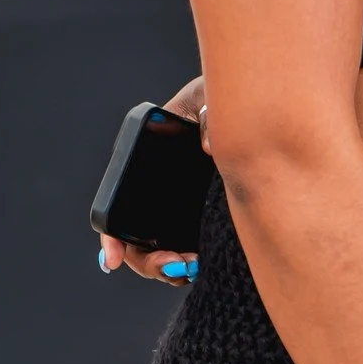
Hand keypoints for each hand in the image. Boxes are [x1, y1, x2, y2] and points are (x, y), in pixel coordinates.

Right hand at [96, 76, 206, 282]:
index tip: (113, 260)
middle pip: (136, 240)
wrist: (250, 106)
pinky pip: (189, 249)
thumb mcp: (207, 95)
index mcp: (143, 163)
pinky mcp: (203, 217)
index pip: (115, 206)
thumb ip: (204, 113)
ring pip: (160, 250)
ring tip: (190, 268)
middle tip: (175, 266)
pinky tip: (202, 266)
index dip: (112, 237)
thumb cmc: (219, 97)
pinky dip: (189, 265)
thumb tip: (209, 147)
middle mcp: (154, 190)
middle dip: (148, 261)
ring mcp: (178, 208)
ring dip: (167, 268)